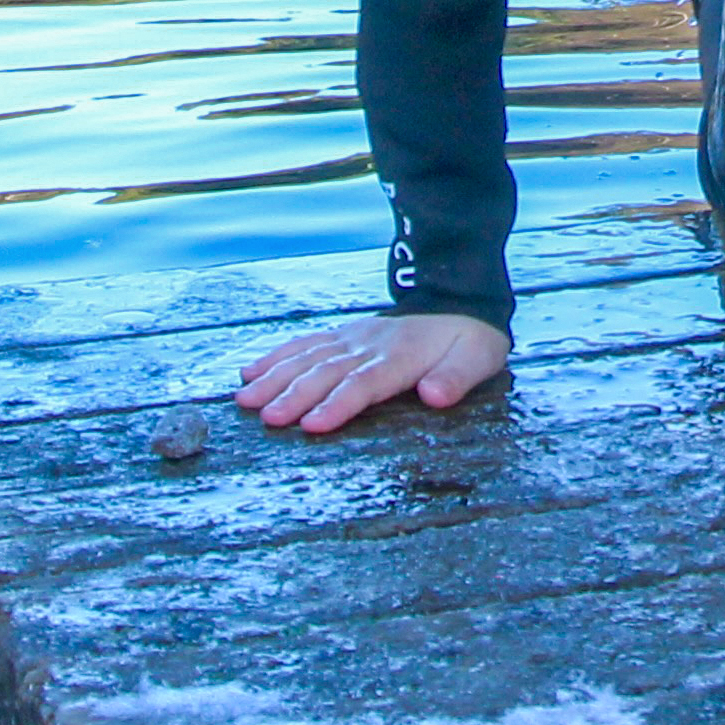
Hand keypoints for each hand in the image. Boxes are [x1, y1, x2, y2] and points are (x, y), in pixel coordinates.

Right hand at [238, 312, 508, 434]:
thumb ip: (457, 378)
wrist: (459, 300)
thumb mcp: (479, 359)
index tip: (312, 424)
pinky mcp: (342, 335)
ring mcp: (352, 337)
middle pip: (327, 372)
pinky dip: (276, 356)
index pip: (365, 383)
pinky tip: (250, 371)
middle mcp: (369, 345)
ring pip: (308, 357)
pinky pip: (305, 343)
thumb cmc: (469, 342)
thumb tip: (435, 395)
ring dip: (276, 377)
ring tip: (245, 399)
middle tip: (267, 418)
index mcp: (401, 357)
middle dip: (295, 395)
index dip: (338, 403)